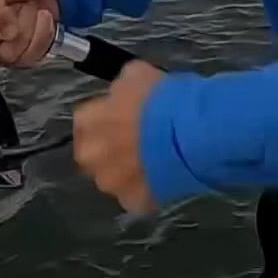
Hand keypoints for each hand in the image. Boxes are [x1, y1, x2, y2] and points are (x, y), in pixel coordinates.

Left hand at [73, 60, 165, 212]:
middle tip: (139, 141)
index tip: (123, 118)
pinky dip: (148, 190)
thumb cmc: (161, 99)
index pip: (86, 121)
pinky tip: (165, 177)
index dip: (107, 119)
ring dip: (129, 172)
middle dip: (111, 149)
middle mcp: (91, 156)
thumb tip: (121, 96)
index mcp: (87, 123)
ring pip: (115, 178)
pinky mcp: (134, 202)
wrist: (191, 132)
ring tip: (156, 161)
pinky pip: (137, 197)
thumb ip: (121, 89)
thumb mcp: (136, 75)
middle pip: (95, 154)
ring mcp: (111, 183)